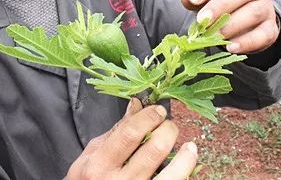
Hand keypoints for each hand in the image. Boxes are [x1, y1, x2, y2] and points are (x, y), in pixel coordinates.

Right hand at [67, 99, 197, 178]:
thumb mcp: (92, 155)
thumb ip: (115, 132)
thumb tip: (136, 107)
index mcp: (99, 164)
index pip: (129, 133)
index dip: (148, 117)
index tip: (158, 110)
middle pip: (153, 150)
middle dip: (167, 131)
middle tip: (170, 125)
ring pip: (170, 175)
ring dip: (184, 157)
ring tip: (188, 146)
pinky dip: (184, 171)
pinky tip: (188, 162)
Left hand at [181, 0, 278, 53]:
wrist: (251, 20)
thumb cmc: (223, 4)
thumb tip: (188, 0)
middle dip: (221, 5)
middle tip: (203, 20)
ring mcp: (267, 7)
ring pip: (253, 13)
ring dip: (231, 25)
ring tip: (214, 36)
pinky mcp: (271, 29)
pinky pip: (262, 35)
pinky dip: (246, 42)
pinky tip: (230, 47)